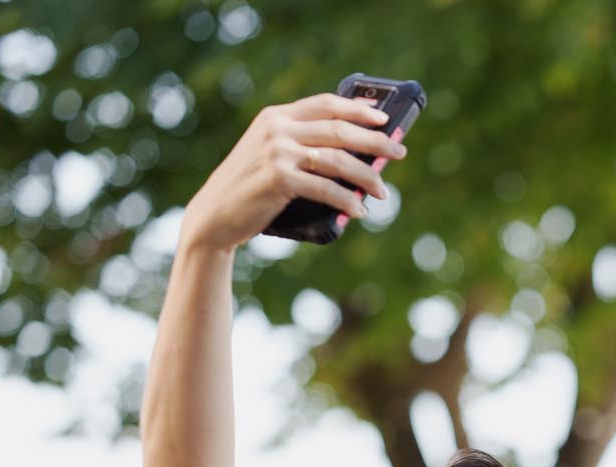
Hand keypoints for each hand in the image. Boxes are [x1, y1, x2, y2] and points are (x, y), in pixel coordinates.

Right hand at [179, 94, 405, 252]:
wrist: (216, 214)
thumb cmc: (251, 187)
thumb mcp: (271, 154)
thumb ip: (302, 145)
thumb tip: (356, 155)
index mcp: (276, 116)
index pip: (326, 104)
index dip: (358, 109)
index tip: (384, 119)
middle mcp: (277, 129)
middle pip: (339, 130)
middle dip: (375, 141)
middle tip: (400, 152)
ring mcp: (277, 152)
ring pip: (338, 159)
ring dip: (367, 176)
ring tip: (383, 191)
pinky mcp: (279, 179)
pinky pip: (326, 188)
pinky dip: (347, 200)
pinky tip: (359, 210)